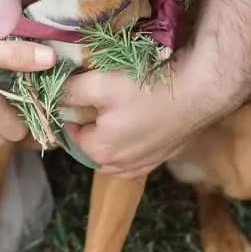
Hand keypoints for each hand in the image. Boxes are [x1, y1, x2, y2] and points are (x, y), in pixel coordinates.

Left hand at [64, 0, 250, 174]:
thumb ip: (70, 91)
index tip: (80, 91)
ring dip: (113, 134)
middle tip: (100, 97)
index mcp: (100, 152)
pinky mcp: (163, 157)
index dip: (72, 111)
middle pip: (93, 146)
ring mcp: (145, 165)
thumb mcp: (100, 84)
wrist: (198, 93)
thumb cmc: (146, 88)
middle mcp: (120, 167)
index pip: (71, 133)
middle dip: (92, 125)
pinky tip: (142, 118)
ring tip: (121, 107)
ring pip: (116, 152)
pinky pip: (138, 152)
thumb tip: (51, 91)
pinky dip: (134, 139)